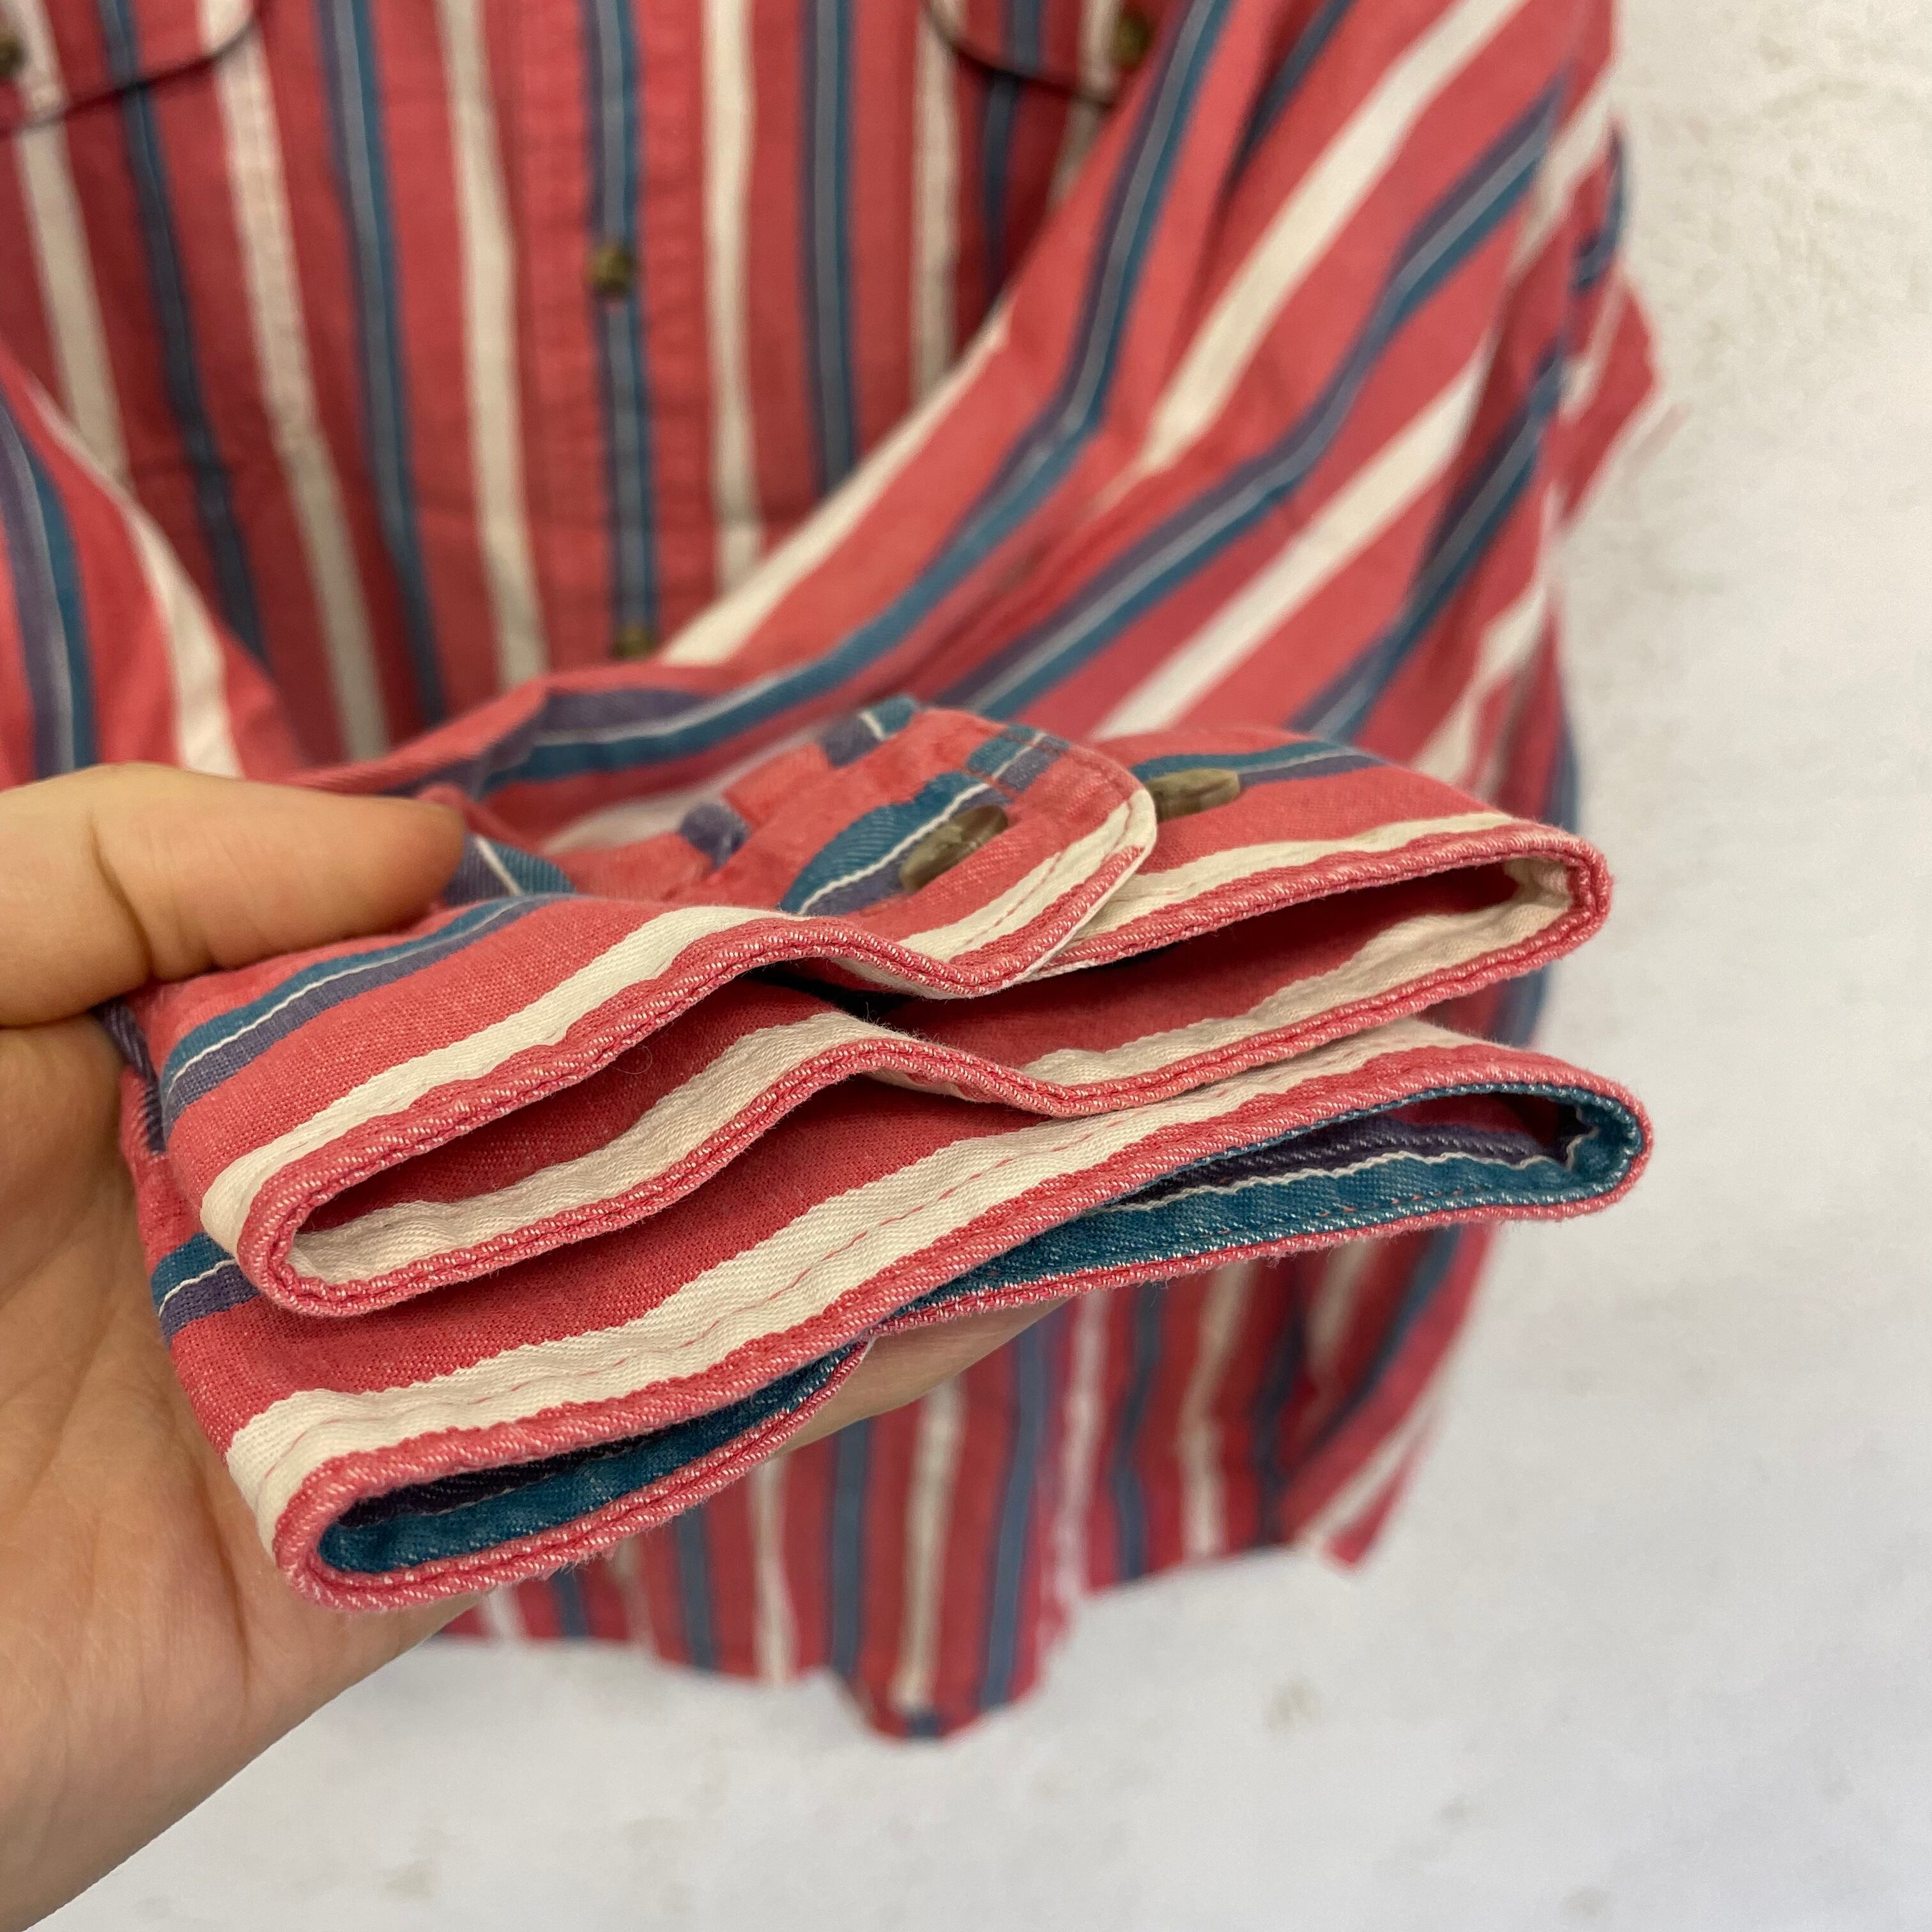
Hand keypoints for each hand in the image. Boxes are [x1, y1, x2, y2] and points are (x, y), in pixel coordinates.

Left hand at [0, 765, 1050, 1924]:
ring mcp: (415, 1374)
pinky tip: (986, 1266)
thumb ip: (155, 858)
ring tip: (1079, 1081)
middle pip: (633, 1109)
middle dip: (828, 1026)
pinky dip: (827, 1355)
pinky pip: (652, 1432)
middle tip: (1032, 940)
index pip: (517, 965)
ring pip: (683, 1261)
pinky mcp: (435, 1534)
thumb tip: (444, 842)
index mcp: (262, 1070)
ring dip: (875, 1182)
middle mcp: (370, 1212)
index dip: (677, 893)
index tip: (846, 823)